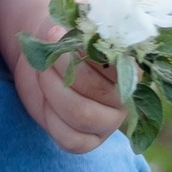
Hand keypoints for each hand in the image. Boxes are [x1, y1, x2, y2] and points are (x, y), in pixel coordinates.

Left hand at [8, 42, 127, 156]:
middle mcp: (124, 99)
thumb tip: (69, 32)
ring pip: (81, 115)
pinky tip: (46, 100)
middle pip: (96, 91)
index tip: (57, 33)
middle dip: (63, 69)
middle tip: (47, 54)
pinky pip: (70, 139)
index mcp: (129, 69)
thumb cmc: (63, 40)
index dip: (83, 52)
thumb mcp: (72, 29)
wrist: (45, 58)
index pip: (116, 65)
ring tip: (42, 71)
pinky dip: (50, 117)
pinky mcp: (87, 142)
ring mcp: (108, 123)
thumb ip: (80, 30)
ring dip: (53, 90)